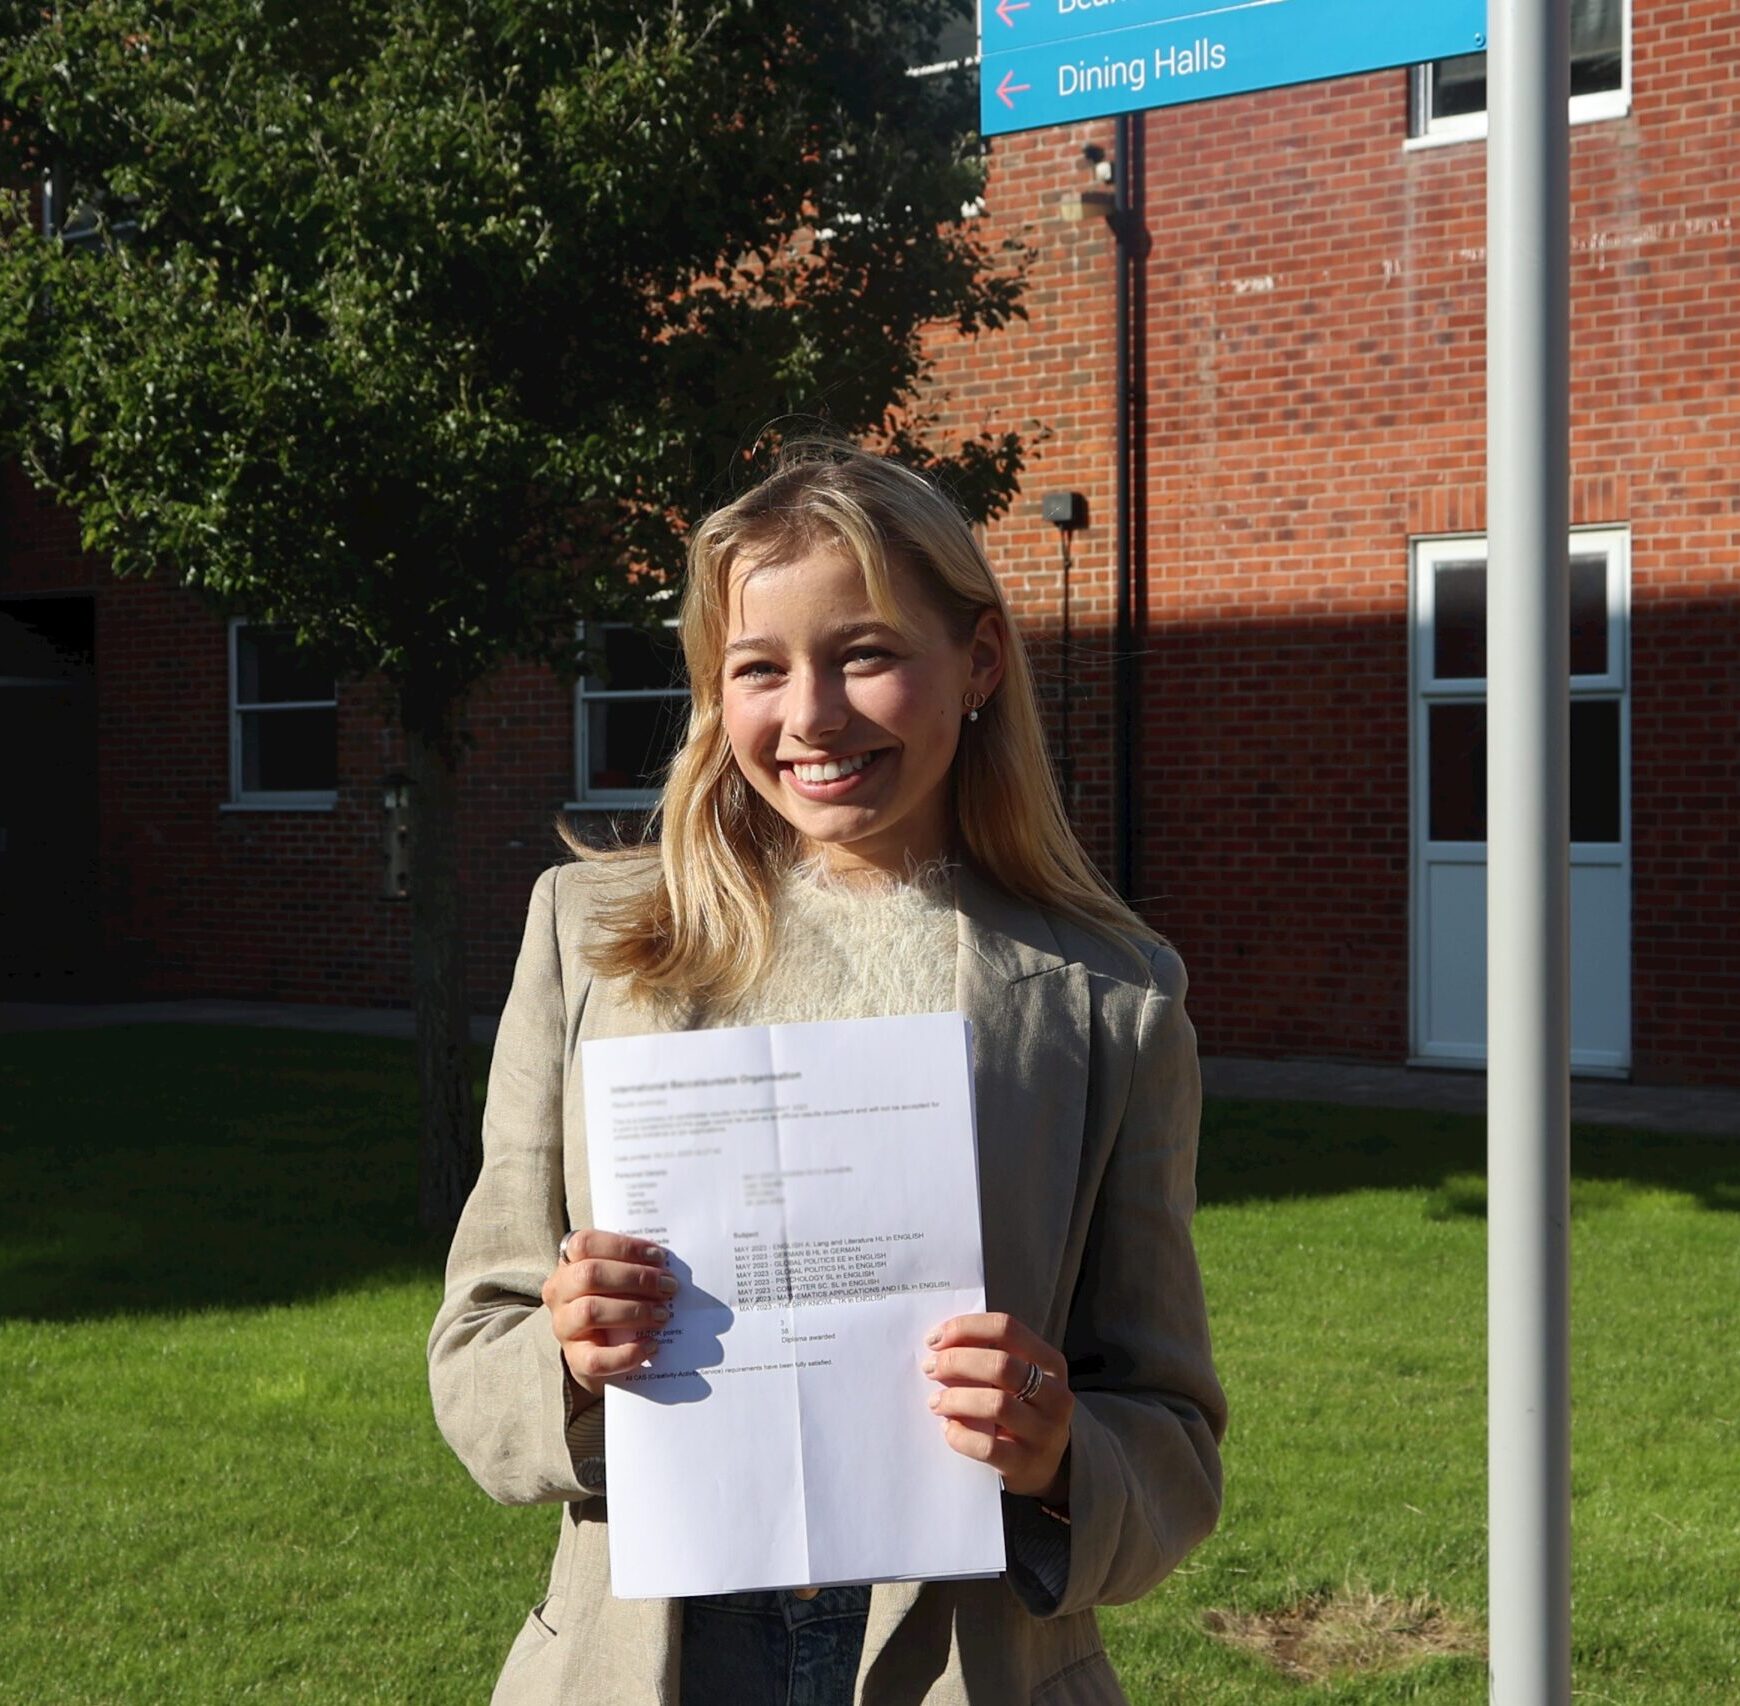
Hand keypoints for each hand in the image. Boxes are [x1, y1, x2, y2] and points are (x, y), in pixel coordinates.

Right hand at [541, 1229, 676, 1398]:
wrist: (600, 1353)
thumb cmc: (614, 1302)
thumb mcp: (618, 1280)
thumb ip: (634, 1267)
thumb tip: (666, 1269)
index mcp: (568, 1264)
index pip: (586, 1244)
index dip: (623, 1247)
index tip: (658, 1256)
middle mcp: (559, 1292)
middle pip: (590, 1274)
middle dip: (636, 1278)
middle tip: (668, 1286)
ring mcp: (563, 1327)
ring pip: (590, 1311)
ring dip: (634, 1311)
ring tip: (663, 1314)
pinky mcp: (574, 1359)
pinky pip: (597, 1358)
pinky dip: (628, 1353)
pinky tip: (651, 1345)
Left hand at [921, 1312, 1072, 1500]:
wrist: (1042, 1466)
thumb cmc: (1020, 1410)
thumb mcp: (1018, 1378)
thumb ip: (989, 1356)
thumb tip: (941, 1344)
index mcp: (1051, 1363)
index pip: (1006, 1329)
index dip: (966, 1328)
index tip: (935, 1339)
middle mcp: (1055, 1395)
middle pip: (1001, 1364)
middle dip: (956, 1362)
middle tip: (930, 1368)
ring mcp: (1044, 1432)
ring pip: (996, 1404)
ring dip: (956, 1399)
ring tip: (935, 1402)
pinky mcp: (1026, 1463)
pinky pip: (987, 1446)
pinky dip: (961, 1435)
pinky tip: (949, 1429)